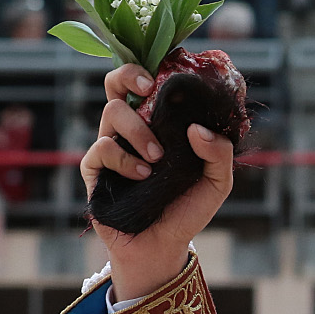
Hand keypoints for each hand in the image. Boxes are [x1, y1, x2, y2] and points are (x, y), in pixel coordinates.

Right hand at [82, 63, 233, 299]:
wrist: (163, 246)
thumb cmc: (188, 209)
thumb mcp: (217, 183)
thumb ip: (219, 154)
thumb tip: (198, 129)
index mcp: (158, 123)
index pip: (148, 84)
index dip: (149, 68)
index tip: (162, 70)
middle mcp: (131, 128)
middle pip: (116, 84)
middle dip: (128, 75)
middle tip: (147, 89)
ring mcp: (111, 145)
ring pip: (111, 112)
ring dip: (137, 129)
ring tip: (158, 157)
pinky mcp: (95, 169)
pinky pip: (101, 148)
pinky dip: (124, 158)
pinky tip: (143, 175)